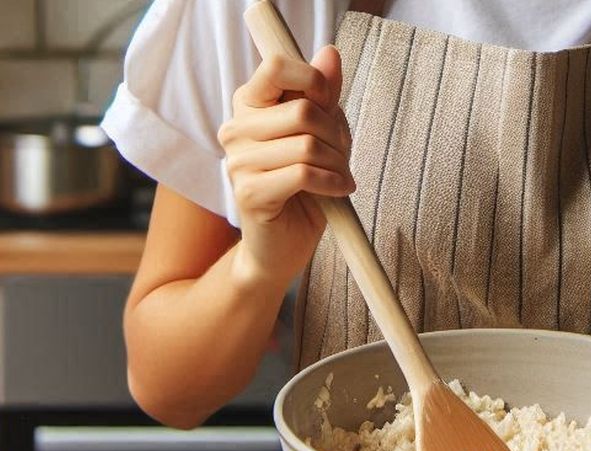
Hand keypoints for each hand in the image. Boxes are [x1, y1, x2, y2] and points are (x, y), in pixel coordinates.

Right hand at [217, 45, 354, 288]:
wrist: (285, 244)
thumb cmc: (305, 185)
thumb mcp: (322, 132)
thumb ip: (324, 94)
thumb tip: (330, 53)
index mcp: (249, 105)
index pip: (275, 66)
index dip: (313, 80)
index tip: (328, 104)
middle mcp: (236, 129)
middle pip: (302, 110)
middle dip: (336, 134)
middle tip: (341, 155)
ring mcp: (238, 162)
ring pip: (307, 145)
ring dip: (338, 163)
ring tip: (339, 177)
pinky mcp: (250, 193)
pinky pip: (304, 174)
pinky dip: (332, 183)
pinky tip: (338, 191)